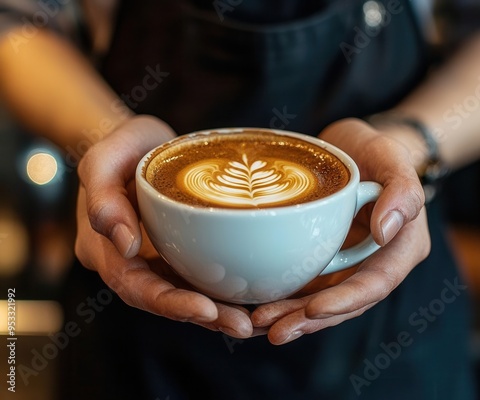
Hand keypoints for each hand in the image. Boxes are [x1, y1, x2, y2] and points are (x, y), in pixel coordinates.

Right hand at [75, 115, 253, 337]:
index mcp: (104, 249)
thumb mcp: (101, 161)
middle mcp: (129, 262)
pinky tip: (248, 296)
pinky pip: (196, 274)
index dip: (168, 302)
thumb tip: (126, 245)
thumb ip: (103, 200)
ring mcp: (154, 258)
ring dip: (217, 311)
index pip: (134, 286)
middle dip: (203, 315)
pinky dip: (220, 290)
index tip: (206, 308)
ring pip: (183, 293)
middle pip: (163, 299)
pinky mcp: (176, 249)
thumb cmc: (119, 147)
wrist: (136, 143)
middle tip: (241, 325)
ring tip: (251, 320)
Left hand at [251, 118, 430, 344]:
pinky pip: (304, 281)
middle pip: (344, 302)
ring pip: (321, 298)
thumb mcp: (394, 157)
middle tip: (274, 330)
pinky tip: (256, 302)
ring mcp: (347, 263)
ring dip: (291, 315)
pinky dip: (283, 295)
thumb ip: (403, 190)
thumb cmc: (377, 150)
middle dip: (309, 320)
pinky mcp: (323, 256)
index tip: (312, 309)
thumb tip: (385, 231)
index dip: (345, 301)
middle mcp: (373, 262)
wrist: (353, 148)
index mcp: (400, 248)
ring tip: (257, 323)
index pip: (375, 284)